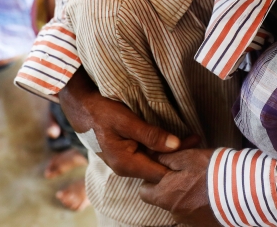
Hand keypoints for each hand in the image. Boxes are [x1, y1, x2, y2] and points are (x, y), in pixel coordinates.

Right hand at [58, 68, 193, 183]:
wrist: (78, 105)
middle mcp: (125, 167)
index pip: (160, 171)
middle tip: (197, 137)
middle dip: (179, 154)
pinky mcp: (125, 152)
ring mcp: (125, 160)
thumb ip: (150, 135)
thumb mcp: (126, 120)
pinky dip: (161, 146)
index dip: (179, 161)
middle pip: (158, 166)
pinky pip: (147, 153)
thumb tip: (175, 146)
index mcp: (125, 164)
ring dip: (171, 149)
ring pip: (153, 159)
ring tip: (191, 137)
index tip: (196, 145)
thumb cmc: (99, 111)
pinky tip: (173, 138)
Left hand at [139, 149, 219, 226]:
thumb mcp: (185, 157)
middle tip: (187, 171)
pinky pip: (196, 213)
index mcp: (164, 196)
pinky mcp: (206, 225)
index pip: (144, 192)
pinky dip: (201, 203)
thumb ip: (165, 159)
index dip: (151, 179)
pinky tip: (212, 192)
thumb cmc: (210, 170)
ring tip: (204, 180)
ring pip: (181, 205)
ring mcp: (191, 222)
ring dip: (188, 195)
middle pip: (165, 199)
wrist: (242, 190)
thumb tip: (152, 158)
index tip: (164, 170)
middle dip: (172, 186)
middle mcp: (174, 213)